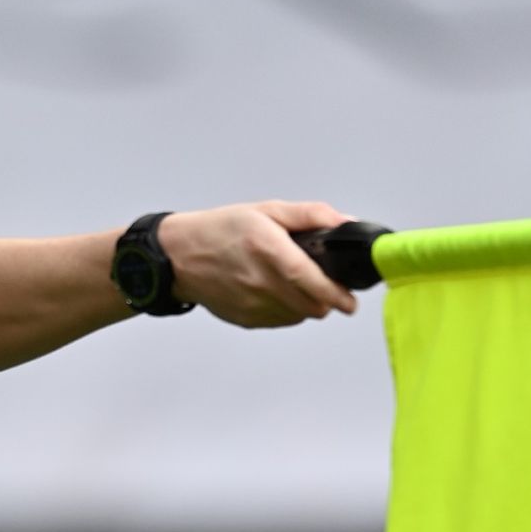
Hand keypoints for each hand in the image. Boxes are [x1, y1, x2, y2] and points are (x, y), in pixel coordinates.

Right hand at [156, 201, 357, 327]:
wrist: (179, 256)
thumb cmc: (220, 231)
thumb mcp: (267, 210)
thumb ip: (310, 215)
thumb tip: (345, 223)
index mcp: (270, 251)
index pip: (315, 284)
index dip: (338, 295)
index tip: (350, 299)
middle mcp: (262, 283)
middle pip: (314, 307)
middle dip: (326, 298)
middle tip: (323, 283)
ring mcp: (253, 305)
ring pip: (299, 315)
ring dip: (306, 303)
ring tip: (292, 281)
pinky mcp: (247, 320)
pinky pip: (281, 321)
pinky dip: (286, 309)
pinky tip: (274, 290)